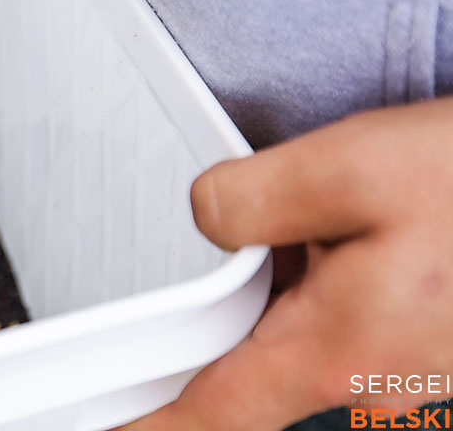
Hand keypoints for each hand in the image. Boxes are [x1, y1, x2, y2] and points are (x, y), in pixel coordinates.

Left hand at [121, 98, 452, 430]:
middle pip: (251, 366)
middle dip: (223, 318)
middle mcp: (372, 372)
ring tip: (345, 221)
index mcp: (338, 347)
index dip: (151, 429)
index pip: (212, 411)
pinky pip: (344, 315)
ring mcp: (403, 361)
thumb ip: (252, 200)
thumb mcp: (355, 168)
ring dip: (289, 277)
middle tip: (253, 251)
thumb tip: (205, 217)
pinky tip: (366, 224)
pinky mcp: (422, 335)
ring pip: (301, 332)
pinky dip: (327, 270)